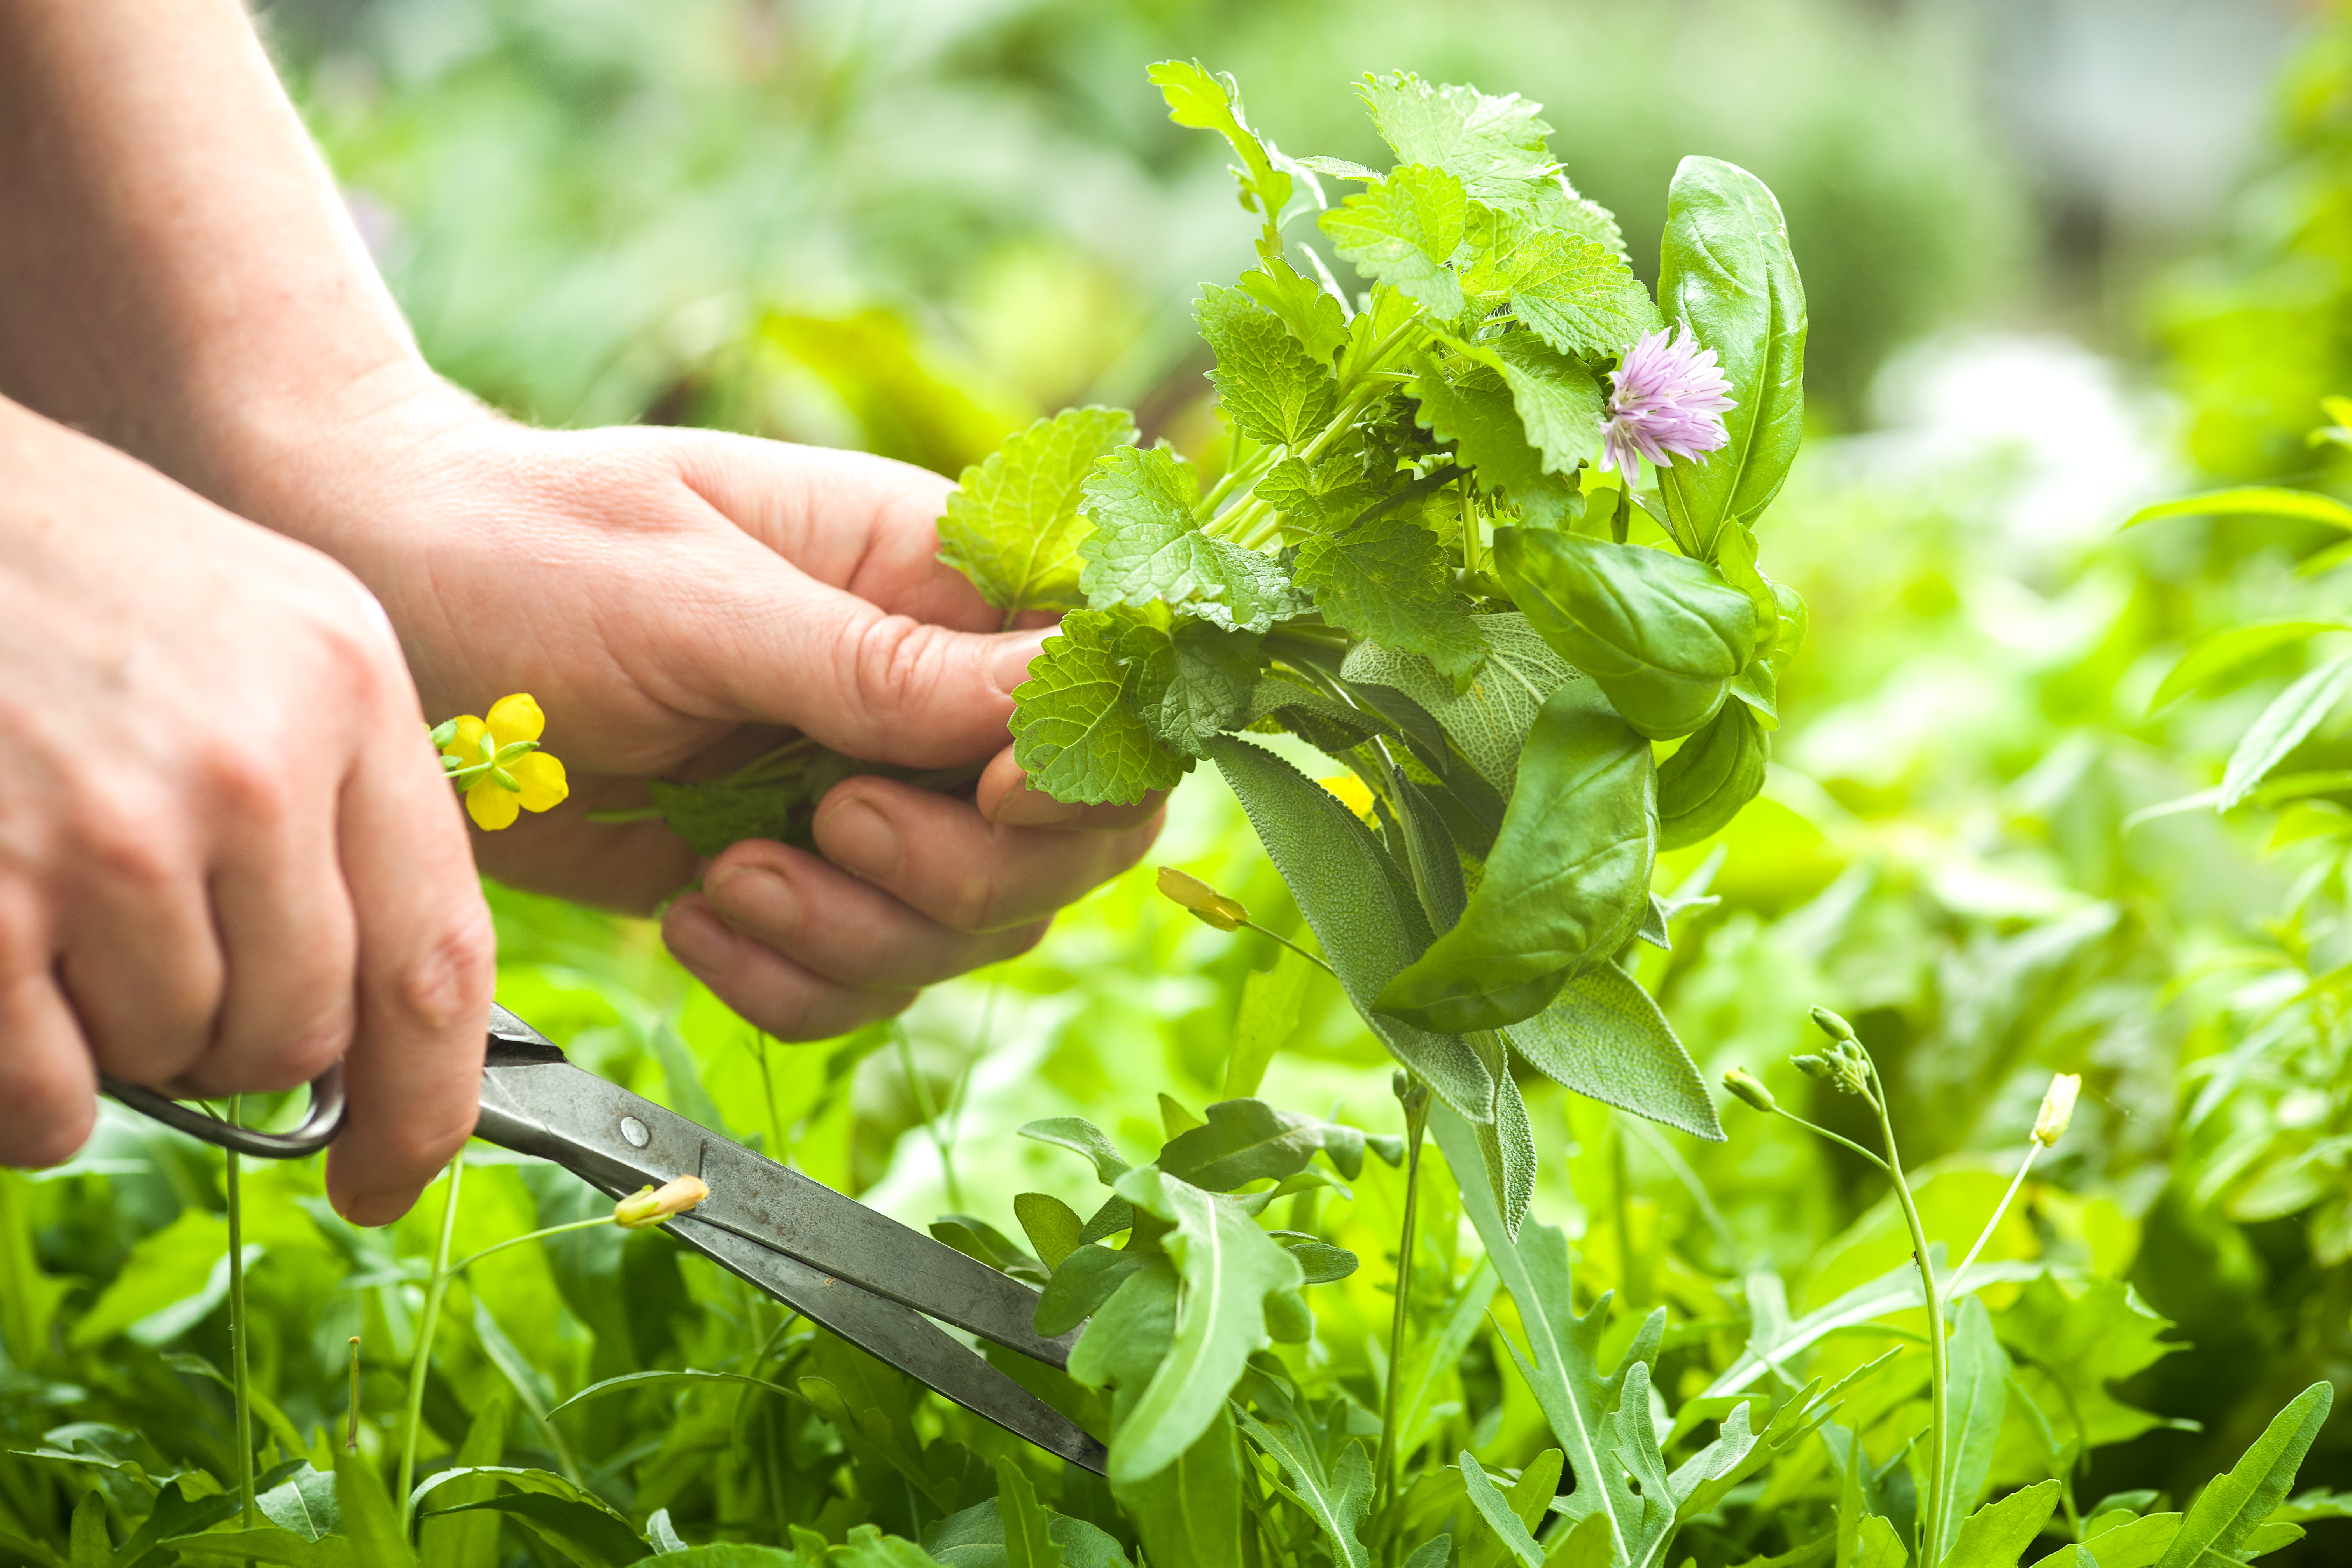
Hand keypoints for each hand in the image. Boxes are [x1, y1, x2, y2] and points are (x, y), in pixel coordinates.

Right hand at [0, 398, 493, 1221]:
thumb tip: (356, 1018)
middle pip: (302, 1029)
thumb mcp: (263, 634)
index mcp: (345, 694)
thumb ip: (336, 805)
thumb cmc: (74, 579)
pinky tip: (7, 987)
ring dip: (120, 1038)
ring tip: (59, 916)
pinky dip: (32, 1092)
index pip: (439, 957)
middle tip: (159, 970)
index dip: (432, 1101)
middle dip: (239, 1048)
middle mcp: (251, 764)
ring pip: (171, 1056)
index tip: (396, 1172)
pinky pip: (50, 1095)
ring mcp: (114, 830)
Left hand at [231, 376, 1163, 1038]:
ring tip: (725, 876)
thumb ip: (879, 664)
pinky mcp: (792, 876)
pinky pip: (860, 981)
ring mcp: (865, 792)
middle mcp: (925, 691)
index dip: (1079, 767)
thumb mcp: (697, 596)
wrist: (376, 601)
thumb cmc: (520, 551)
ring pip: (971, 930)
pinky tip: (696, 919)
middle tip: (825, 825)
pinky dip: (792, 982)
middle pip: (1063, 840)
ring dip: (861, 937)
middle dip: (958, 873)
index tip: (981, 792)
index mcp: (934, 577)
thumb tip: (1059, 693)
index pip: (1100, 687)